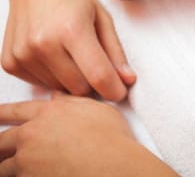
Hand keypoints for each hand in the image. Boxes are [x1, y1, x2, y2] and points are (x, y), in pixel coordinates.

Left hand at [0, 94, 135, 176]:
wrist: (112, 165)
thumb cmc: (111, 137)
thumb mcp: (97, 110)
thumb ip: (72, 102)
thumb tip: (57, 97)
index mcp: (48, 113)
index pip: (15, 110)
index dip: (1, 113)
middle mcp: (32, 134)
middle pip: (1, 140)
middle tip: (0, 149)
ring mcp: (28, 160)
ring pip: (3, 166)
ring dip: (6, 167)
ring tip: (8, 169)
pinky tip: (24, 176)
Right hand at [2, 0, 134, 100]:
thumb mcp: (102, 19)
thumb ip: (116, 52)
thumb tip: (128, 81)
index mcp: (73, 30)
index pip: (99, 76)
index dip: (114, 89)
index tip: (120, 91)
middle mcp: (44, 44)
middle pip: (79, 88)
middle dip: (91, 81)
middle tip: (92, 60)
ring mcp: (23, 54)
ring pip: (59, 89)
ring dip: (70, 78)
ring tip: (70, 52)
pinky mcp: (10, 62)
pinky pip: (39, 85)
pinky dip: (51, 76)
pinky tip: (53, 54)